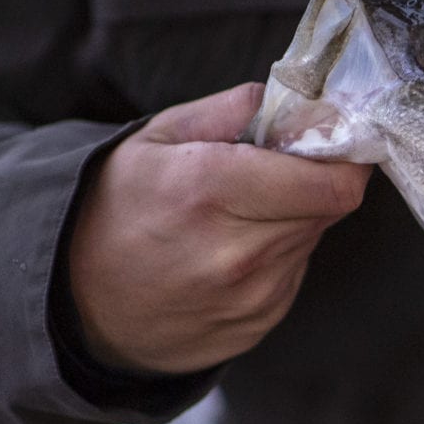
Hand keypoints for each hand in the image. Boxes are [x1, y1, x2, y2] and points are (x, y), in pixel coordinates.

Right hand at [67, 83, 371, 373]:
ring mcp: (250, 296)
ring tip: (239, 214)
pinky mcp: (258, 323)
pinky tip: (231, 252)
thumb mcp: (152, 139)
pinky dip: (276, 257)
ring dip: (292, 219)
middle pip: (328, 207)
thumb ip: (227, 110)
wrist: (78, 306)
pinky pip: (293, 274)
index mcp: (209, 190)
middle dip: (312, 182)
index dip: (344, 158)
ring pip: (310, 239)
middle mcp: (236, 250)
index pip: (332, 183)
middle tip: (275, 172)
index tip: (332, 142)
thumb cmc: (112, 211)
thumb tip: (294, 99)